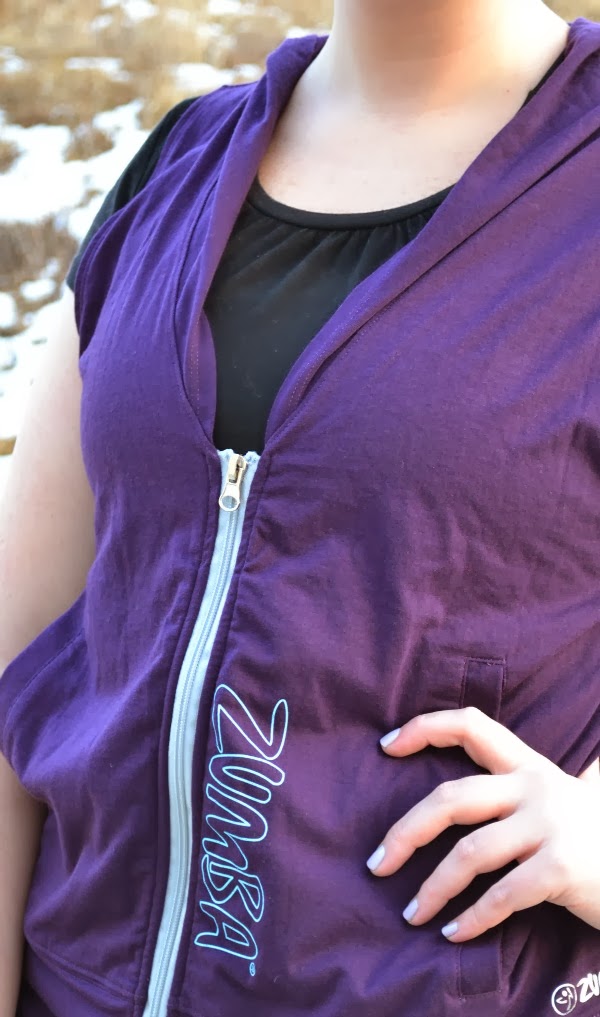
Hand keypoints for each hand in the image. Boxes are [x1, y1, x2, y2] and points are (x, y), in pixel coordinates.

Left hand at [366, 707, 599, 940]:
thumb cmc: (590, 839)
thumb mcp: (558, 800)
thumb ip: (514, 790)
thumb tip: (459, 796)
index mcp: (529, 766)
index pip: (472, 726)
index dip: (426, 727)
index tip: (386, 745)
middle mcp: (537, 788)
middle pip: (452, 798)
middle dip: (406, 832)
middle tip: (377, 864)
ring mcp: (551, 827)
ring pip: (470, 852)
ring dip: (433, 888)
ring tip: (411, 913)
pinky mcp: (562, 869)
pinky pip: (501, 895)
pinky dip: (471, 918)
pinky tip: (452, 933)